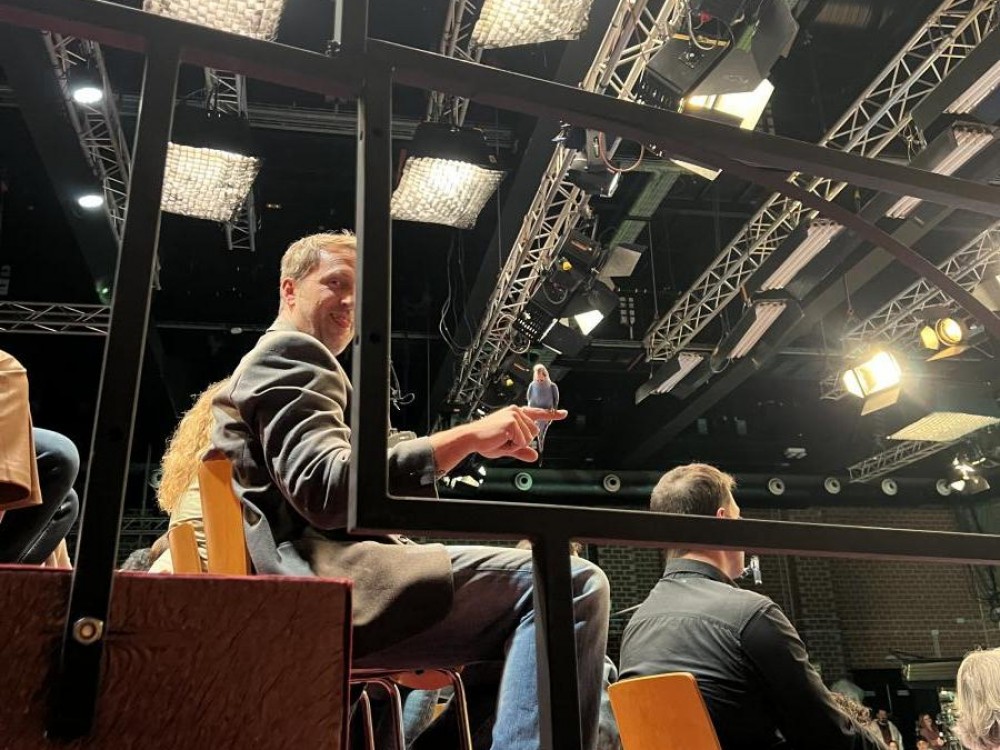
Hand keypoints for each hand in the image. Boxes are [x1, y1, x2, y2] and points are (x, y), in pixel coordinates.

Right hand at [429, 406, 568, 470]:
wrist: (471, 438)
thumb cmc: (485, 441)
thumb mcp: (507, 447)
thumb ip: (522, 451)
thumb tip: (535, 456)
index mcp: (515, 414)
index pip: (537, 413)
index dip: (552, 415)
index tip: (564, 414)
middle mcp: (516, 411)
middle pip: (534, 432)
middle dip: (521, 442)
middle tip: (504, 441)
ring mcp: (515, 415)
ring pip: (529, 437)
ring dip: (516, 444)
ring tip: (502, 440)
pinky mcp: (512, 422)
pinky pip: (522, 441)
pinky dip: (513, 445)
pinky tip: (501, 440)